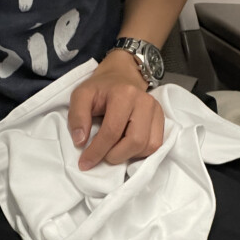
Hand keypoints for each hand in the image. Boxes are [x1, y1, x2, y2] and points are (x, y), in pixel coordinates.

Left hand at [68, 49, 164, 170]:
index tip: (85, 163)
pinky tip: (126, 147)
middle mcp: (145, 102)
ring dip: (128, 155)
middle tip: (102, 155)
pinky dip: (140, 153)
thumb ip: (77, 116)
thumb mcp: (81, 96)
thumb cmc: (101, 89)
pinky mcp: (162, 119)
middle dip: (115, 156)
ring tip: (114, 149)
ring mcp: (157, 111)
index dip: (97, 151)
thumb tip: (81, 142)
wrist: (122, 76)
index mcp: (124, 94)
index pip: (112, 131)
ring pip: (148, 146)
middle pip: (135, 141)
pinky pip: (156, 145)